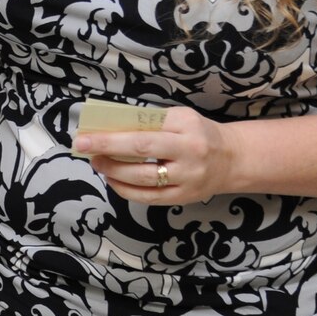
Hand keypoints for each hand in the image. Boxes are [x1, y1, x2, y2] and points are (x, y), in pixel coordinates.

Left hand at [74, 106, 232, 206]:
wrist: (233, 159)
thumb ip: (150, 122)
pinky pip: (149, 198)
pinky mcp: (184, 197)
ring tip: (98, 163)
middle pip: (142, 152)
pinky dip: (125, 190)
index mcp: (186, 126)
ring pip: (143, 179)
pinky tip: (112, 180)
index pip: (144, 130)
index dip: (112, 135)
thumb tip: (109, 127)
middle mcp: (190, 152)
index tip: (85, 135)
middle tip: (83, 147)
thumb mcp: (180, 118)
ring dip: (113, 171)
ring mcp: (188, 178)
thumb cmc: (198, 133)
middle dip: (107, 150)